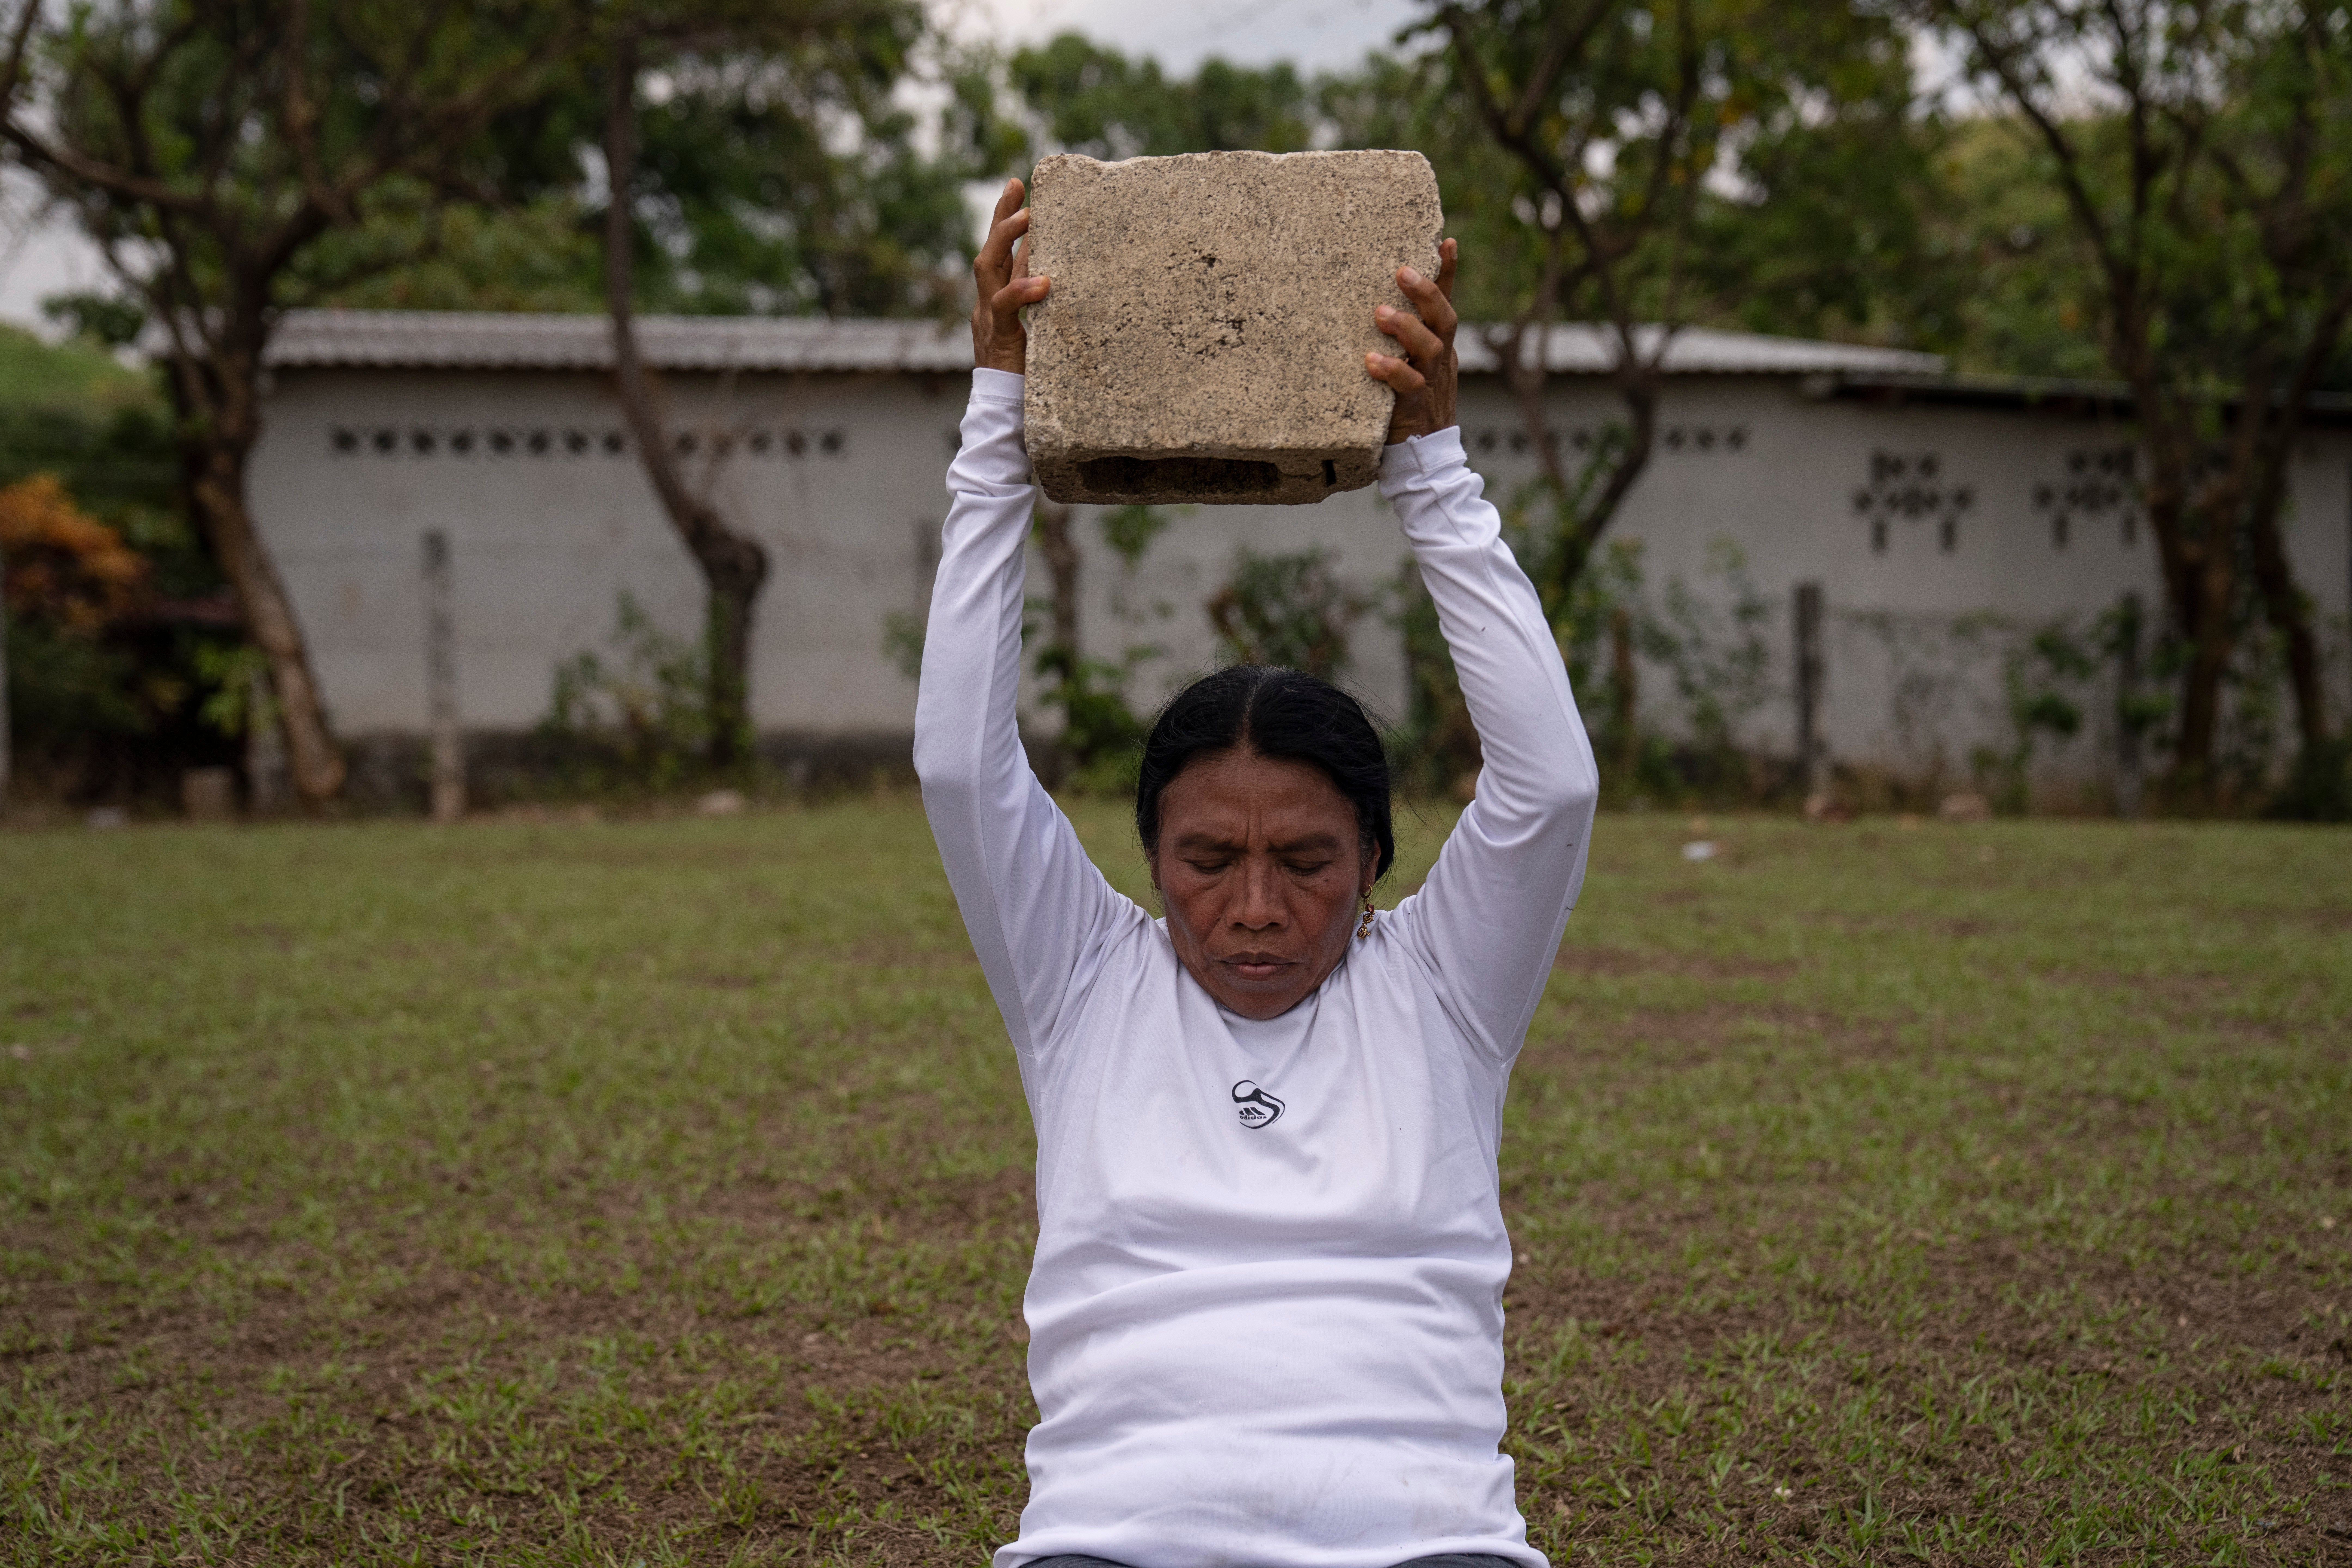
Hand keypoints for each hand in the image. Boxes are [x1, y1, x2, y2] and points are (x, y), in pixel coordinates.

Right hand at [971, 177, 1048, 373]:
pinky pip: (1004, 308)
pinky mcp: (997, 338)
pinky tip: (1043, 281)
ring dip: (1006, 240)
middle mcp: (987, 304)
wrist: (1005, 411)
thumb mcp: (1039, 327)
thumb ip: (1042, 301)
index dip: (1005, 219)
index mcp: (996, 299)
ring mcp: (987, 319)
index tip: (1018, 186)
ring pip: (987, 269)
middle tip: (1016, 187)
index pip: (999, 252)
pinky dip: (1022, 291)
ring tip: (1028, 218)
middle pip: (988, 250)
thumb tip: (1065, 271)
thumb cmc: (1027, 370)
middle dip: (1001, 217)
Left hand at [1366, 238, 1458, 444]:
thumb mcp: (1406, 362)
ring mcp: (1431, 381)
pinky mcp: (1416, 405)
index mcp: (1438, 344)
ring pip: (1429, 347)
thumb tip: (1369, 303)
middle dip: (1426, 292)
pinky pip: (1408, 384)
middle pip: (1444, 318)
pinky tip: (1372, 362)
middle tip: (1401, 271)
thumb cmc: (1405, 403)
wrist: (1421, 453)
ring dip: (1406, 327)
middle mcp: (1439, 358)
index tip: (1445, 240)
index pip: (1446, 303)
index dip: (1448, 272)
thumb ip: (1397, 338)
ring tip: (1380, 313)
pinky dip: (1391, 370)